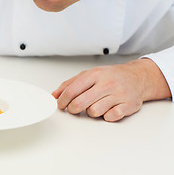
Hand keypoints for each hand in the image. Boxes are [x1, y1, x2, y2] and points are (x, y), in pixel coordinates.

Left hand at [52, 59, 170, 121]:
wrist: (138, 77)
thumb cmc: (110, 76)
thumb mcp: (89, 74)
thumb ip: (70, 84)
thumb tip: (54, 95)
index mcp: (95, 74)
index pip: (72, 90)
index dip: (62, 101)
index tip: (60, 105)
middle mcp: (106, 84)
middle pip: (80, 103)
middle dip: (73, 109)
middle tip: (74, 109)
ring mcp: (118, 95)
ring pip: (94, 112)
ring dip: (91, 112)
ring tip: (95, 105)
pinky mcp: (128, 105)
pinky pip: (110, 117)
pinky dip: (106, 116)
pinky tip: (108, 109)